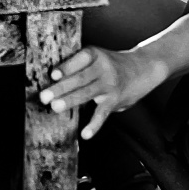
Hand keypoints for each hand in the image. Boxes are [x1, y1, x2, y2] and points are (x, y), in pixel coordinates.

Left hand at [39, 46, 167, 139]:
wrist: (144, 67)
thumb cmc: (112, 64)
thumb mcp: (98, 57)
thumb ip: (80, 65)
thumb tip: (52, 80)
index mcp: (95, 55)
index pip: (80, 59)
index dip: (67, 67)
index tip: (53, 74)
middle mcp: (103, 68)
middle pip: (80, 78)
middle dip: (61, 88)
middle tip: (44, 96)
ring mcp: (110, 84)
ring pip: (88, 93)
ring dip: (70, 100)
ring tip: (55, 107)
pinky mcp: (115, 99)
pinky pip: (103, 113)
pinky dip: (94, 125)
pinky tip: (85, 134)